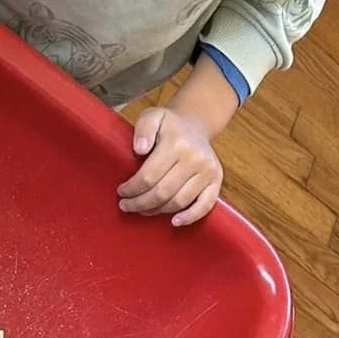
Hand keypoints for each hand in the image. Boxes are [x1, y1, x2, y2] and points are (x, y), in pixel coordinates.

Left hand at [118, 107, 223, 226]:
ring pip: (179, 202)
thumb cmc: (169, 124)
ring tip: (143, 210)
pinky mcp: (216, 181)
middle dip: (141, 203)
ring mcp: (208, 171)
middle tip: (127, 206)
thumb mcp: (153, 116)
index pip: (149, 176)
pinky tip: (174, 222)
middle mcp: (195, 158)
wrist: (195, 124)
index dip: (132, 189)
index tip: (122, 192)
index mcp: (177, 144)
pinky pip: (204, 205)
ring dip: (158, 211)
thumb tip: (139, 149)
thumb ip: (143, 128)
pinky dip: (190, 217)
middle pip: (162, 192)